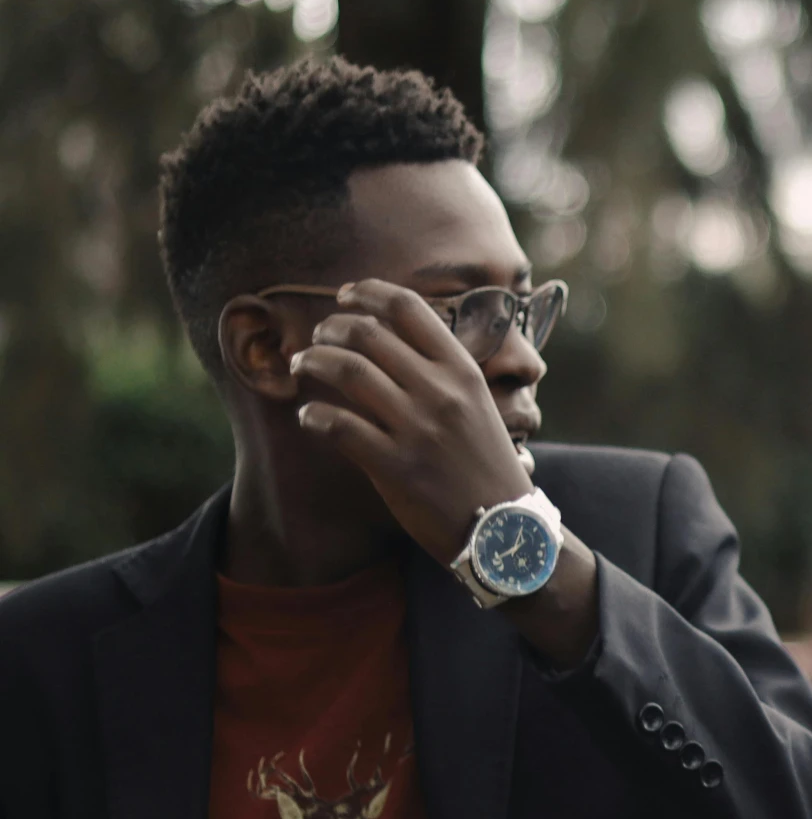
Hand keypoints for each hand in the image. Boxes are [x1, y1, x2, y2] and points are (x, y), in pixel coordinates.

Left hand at [289, 280, 533, 562]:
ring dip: (313, 360)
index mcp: (463, 371)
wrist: (504, 526)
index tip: (347, 296)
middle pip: (369, 333)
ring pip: (347, 370)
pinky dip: (314, 416)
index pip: (410, 308)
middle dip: (332, 327)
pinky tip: (309, 417)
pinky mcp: (395, 466)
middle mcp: (440, 392)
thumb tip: (390, 340)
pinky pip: (338, 426)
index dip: (370, 293)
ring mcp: (417, 428)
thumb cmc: (485, 463)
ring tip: (301, 364)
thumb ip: (441, 373)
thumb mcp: (478, 405)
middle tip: (318, 335)